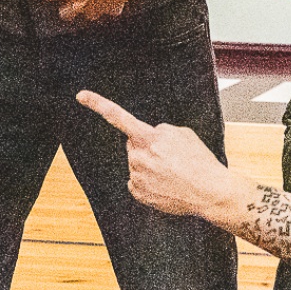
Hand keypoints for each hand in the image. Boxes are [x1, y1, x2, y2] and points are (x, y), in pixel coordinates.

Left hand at [78, 89, 242, 218]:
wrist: (210, 192)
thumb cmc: (200, 162)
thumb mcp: (184, 134)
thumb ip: (161, 130)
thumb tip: (151, 137)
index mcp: (150, 138)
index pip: (118, 117)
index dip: (98, 104)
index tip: (81, 96)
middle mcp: (138, 157)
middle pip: (133, 145)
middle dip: (146, 147)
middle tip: (170, 157)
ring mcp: (136, 176)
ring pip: (136, 164)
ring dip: (150, 165)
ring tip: (173, 172)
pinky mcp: (138, 193)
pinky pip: (136, 181)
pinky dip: (148, 182)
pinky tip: (165, 184)